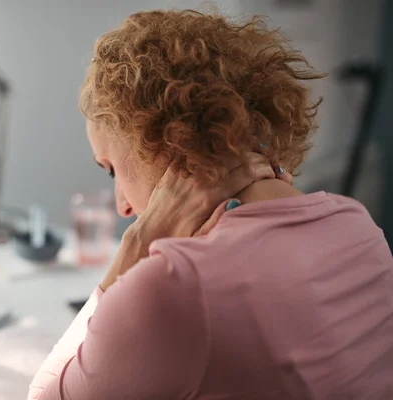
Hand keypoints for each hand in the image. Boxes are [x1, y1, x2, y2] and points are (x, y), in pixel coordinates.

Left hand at [100, 152, 291, 290]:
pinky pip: (201, 152)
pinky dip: (219, 152)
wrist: (149, 232)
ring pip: (221, 152)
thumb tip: (237, 202)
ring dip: (242, 152)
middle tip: (273, 165)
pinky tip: (231, 155)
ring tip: (258, 157)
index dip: (266, 169)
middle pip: (238, 158)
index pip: (246, 173)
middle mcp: (198, 179)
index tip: (279, 173)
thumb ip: (221, 221)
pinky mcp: (175, 168)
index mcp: (209, 195)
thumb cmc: (180, 239)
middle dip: (260, 158)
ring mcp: (186, 171)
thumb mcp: (202, 238)